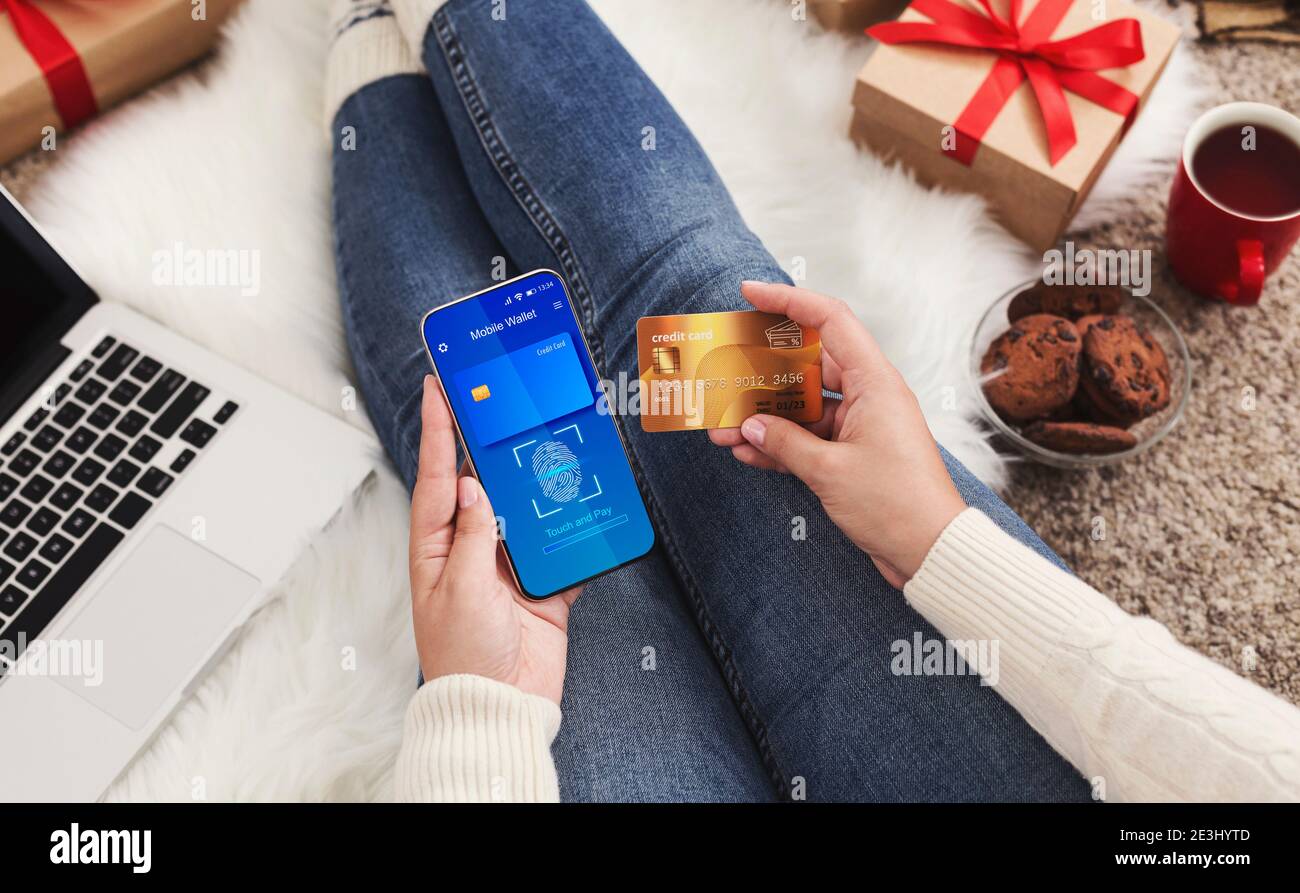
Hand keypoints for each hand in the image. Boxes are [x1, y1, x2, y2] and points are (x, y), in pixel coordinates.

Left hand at [408, 375, 579, 703]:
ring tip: (549, 438)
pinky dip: (574, 526)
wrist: (502, 706)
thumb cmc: (464, 656)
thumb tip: (473, 487)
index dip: (435, 432)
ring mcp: (508, 565)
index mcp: (436, 548)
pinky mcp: (543, 584)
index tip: (437, 389)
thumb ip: (471, 537)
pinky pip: (561, 544)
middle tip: (499, 397)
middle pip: (482, 483)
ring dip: (538, 480)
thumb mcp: (460, 591)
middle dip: (490, 444)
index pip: (435, 477)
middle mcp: (470, 549)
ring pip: (525, 507)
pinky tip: (587, 498)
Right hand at [710, 282, 966, 588]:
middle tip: (725, 369)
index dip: (789, 301)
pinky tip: (744, 450)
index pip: (831, 321)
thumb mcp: (829, 471)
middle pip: (809, 364)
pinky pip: (809, 437)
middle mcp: (870, 396)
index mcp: (875, 383)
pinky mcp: (854, 454)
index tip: (750, 294)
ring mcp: (862, 426)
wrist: (930, 552)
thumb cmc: (898, 505)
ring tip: (722, 424)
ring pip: (804, 405)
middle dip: (763, 371)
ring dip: (764, 415)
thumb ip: (784, 442)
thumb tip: (749, 425)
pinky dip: (779, 443)